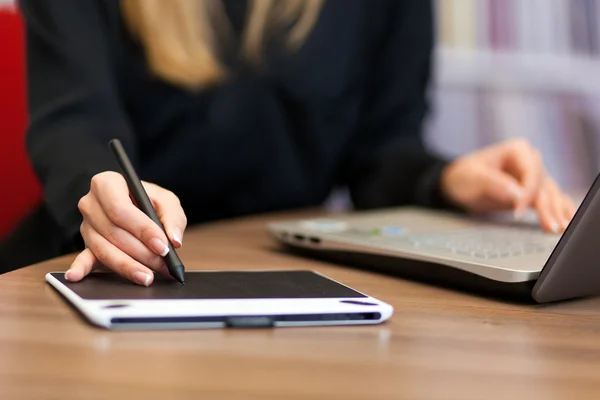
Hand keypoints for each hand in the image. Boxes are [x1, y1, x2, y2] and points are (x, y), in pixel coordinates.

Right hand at [65, 171, 186, 285]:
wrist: (135, 206)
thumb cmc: (149, 201)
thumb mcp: (165, 200)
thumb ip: (172, 217)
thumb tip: (173, 240)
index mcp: (107, 183)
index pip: (121, 210)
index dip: (142, 230)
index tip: (162, 246)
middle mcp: (91, 203)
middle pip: (113, 232)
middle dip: (141, 252)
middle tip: (162, 264)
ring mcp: (86, 226)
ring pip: (104, 249)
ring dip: (127, 266)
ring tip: (147, 277)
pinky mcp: (86, 245)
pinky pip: (84, 258)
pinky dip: (81, 268)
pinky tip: (75, 276)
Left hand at [440, 138, 576, 232]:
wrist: (455, 184)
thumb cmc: (463, 176)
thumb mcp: (474, 177)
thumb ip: (496, 184)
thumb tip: (518, 195)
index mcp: (517, 150)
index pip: (531, 172)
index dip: (528, 192)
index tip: (519, 211)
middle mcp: (530, 162)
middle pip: (544, 185)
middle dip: (549, 206)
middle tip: (552, 226)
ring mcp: (532, 178)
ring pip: (551, 194)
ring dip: (558, 211)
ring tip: (561, 228)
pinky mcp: (532, 194)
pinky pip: (549, 202)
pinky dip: (558, 212)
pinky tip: (564, 223)